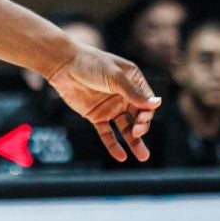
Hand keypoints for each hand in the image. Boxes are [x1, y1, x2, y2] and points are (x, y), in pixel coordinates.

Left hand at [46, 44, 160, 162]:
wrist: (62, 65)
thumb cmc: (90, 64)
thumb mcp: (114, 77)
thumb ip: (133, 92)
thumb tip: (157, 103)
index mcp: (133, 82)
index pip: (147, 102)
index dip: (147, 113)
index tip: (142, 118)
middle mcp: (124, 96)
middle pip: (140, 117)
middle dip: (142, 127)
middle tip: (137, 132)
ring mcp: (111, 107)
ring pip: (126, 129)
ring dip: (135, 142)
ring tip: (143, 157)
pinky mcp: (96, 115)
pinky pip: (107, 133)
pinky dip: (113, 145)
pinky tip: (121, 157)